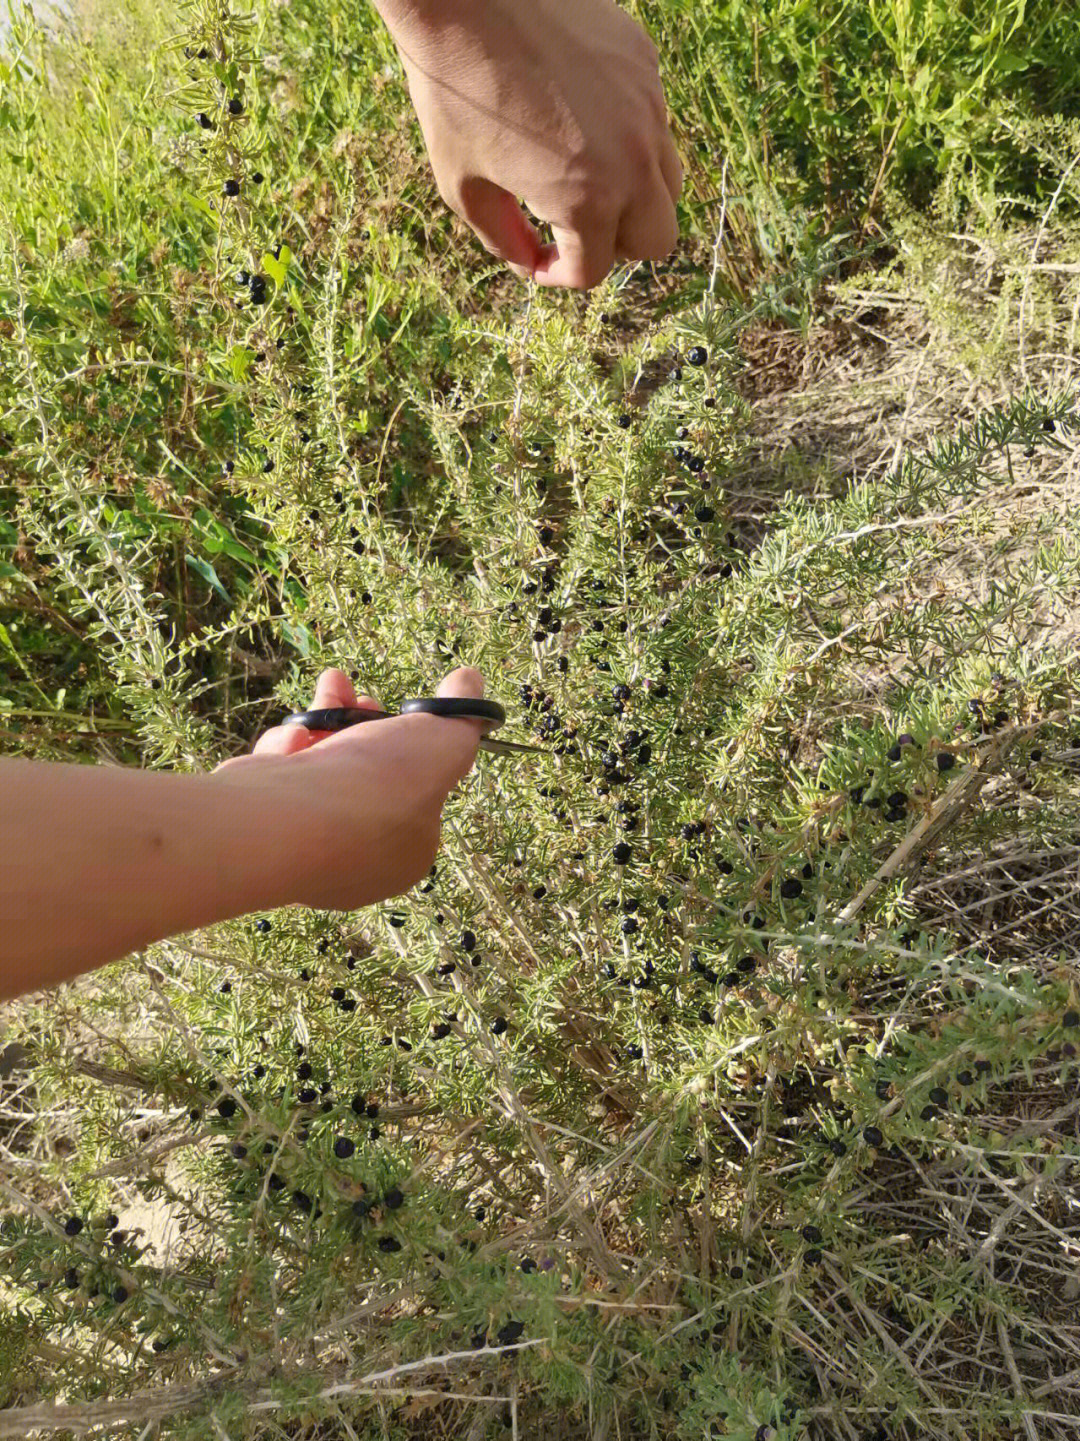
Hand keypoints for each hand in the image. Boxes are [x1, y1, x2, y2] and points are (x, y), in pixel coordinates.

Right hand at [213, 666, 487, 910]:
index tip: (401, 712)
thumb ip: (462, 716)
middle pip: (364, 777)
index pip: (414, 795)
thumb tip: (471, 681)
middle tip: (359, 699)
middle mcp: (357, 863)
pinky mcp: (263, 833)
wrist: (291, 819)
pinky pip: (280, 782)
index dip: (409, 746)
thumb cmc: (379, 789)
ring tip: (329, 689)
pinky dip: (286, 751)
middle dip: (362, 725)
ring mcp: (305, 850)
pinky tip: (291, 742)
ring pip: (319, 773)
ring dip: (324, 724)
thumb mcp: (444, 742)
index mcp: (406, 857)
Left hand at [374, 0, 681, 289]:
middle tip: (574, 226)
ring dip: (631, 193)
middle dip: (616, 245)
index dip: (559, 274)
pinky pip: (651, 121)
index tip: (538, 259)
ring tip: (581, 173)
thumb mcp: (462, 185)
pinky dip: (624, 134)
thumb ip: (503, 239)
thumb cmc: (453, 92)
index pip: (594, 270)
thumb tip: (530, 263)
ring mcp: (646, 108)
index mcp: (586, 199)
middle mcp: (630, 159)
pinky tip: (577, 113)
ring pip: (666, 181)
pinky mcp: (644, 65)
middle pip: (657, 240)